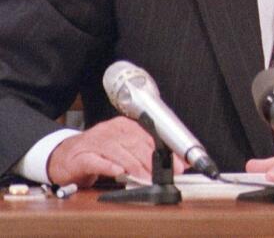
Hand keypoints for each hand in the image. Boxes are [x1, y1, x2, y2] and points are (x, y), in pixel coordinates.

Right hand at [47, 116, 183, 187]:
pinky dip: (108, 166)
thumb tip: (173, 164)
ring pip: (119, 152)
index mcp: (124, 127)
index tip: (179, 165)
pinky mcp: (81, 156)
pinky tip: (118, 172)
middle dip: (153, 161)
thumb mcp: (123, 150)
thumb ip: (145, 154)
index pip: (150, 137)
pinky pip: (96, 161)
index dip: (165, 152)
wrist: (63, 156)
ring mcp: (95, 142)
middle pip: (136, 144)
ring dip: (135, 166)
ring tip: (146, 177)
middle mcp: (111, 131)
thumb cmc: (97, 153)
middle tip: (163, 174)